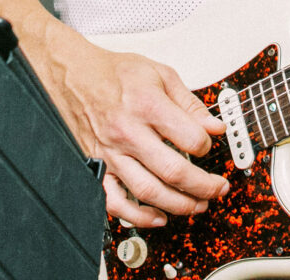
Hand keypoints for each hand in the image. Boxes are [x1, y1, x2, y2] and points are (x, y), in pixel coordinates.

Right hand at [35, 24, 228, 225]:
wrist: (72, 75)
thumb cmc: (113, 73)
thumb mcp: (159, 74)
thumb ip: (189, 103)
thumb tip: (214, 126)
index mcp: (147, 105)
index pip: (191, 138)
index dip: (208, 146)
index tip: (210, 145)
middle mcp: (127, 132)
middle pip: (173, 171)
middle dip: (203, 186)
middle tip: (217, 188)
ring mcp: (110, 153)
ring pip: (148, 191)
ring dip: (179, 204)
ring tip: (197, 204)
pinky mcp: (96, 166)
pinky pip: (115, 202)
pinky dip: (138, 216)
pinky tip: (157, 216)